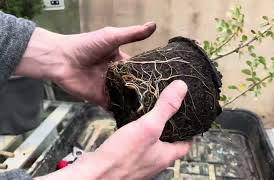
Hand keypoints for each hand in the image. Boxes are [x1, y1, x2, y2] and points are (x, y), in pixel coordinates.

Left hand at [15, 22, 155, 106]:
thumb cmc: (86, 45)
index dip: (150, 74)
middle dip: (145, 92)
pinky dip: (123, 111)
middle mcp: (117, 75)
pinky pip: (115, 106)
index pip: (139, 69)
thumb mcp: (112, 37)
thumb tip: (154, 25)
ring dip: (136, 103)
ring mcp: (109, 88)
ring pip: (127, 97)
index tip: (166, 82)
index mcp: (121, 61)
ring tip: (154, 111)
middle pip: (134, 85)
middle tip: (163, 101)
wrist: (61, 59)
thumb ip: (133, 34)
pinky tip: (136, 118)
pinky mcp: (100, 99)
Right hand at [36, 80, 191, 179]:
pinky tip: (128, 126)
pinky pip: (134, 145)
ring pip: (151, 144)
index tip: (189, 118)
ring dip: (151, 131)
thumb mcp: (148, 126)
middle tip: (167, 111)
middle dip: (169, 128)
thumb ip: (165, 108)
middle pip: (168, 143)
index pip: (186, 144)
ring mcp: (139, 162)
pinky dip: (135, 135)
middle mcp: (154, 161)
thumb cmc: (122, 157)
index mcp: (166, 156)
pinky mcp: (124, 160)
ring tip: (148, 114)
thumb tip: (182, 88)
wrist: (95, 174)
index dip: (190, 131)